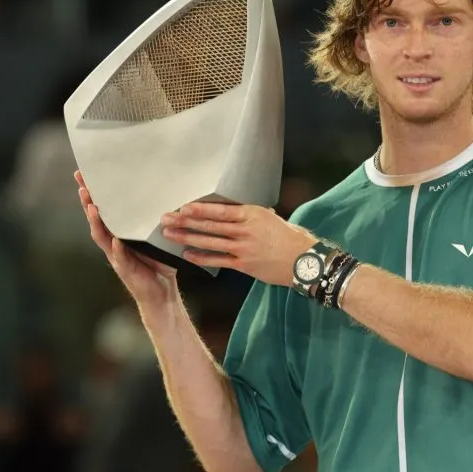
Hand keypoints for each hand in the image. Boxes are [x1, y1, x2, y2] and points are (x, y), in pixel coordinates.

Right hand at [75, 171, 177, 307]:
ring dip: (96, 222)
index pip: (104, 210)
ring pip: (102, 237)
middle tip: (82, 184)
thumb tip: (167, 195)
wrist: (161, 292)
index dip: (94, 194)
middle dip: (87, 202)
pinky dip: (117, 249)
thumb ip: (156, 221)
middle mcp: (113, 243)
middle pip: (96, 219)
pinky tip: (115, 241)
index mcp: (119, 233)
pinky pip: (120, 258)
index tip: (85, 176)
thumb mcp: (157, 237)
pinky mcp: (126, 270)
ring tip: (91, 207)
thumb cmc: (159, 263)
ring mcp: (117, 256)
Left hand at [160, 202, 316, 286]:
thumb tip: (240, 213)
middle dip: (185, 222)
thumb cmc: (293, 238)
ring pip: (210, 242)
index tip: (183, 207)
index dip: (200, 209)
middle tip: (166, 219)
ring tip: (169, 235)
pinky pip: (219, 260)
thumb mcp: (273, 219)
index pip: (220, 210)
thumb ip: (254, 216)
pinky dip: (202, 258)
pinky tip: (187, 255)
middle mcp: (246, 230)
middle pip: (210, 225)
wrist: (306, 261)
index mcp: (253, 214)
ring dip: (187, 238)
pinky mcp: (244, 264)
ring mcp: (244, 248)